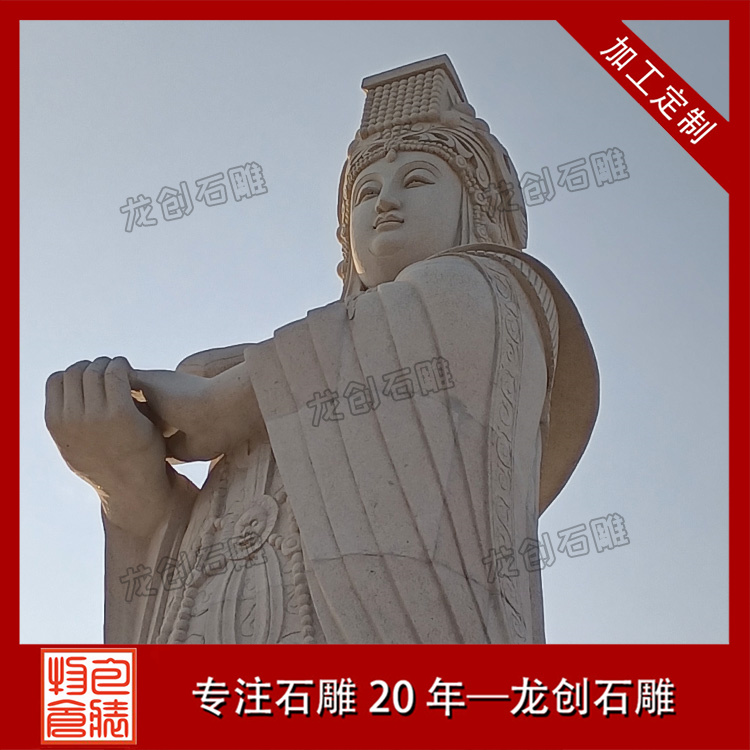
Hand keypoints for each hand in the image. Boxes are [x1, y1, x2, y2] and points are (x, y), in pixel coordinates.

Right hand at [45, 357, 174, 532]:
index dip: (76, 373)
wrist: (135, 486)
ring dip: (110, 364)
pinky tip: (131, 373)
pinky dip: (122, 366)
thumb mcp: (73, 446)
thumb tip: (62, 405)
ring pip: (96, 370)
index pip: (57, 379)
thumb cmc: (108, 464)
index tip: (93, 376)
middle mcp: (71, 418)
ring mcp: (94, 416)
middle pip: (77, 371)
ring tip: (121, 371)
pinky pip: (116, 373)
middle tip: (111, 370)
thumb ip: (66, 425)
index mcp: (56, 423)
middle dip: (95, 366)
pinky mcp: (120, 413)